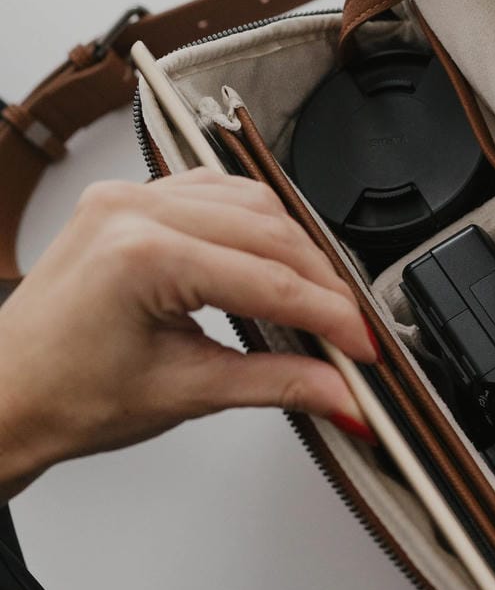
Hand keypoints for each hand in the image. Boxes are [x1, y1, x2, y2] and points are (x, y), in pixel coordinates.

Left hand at [0, 169, 378, 496]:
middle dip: (322, 285)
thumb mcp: (187, 392)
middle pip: (269, 232)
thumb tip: (343, 394)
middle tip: (353, 333)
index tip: (365, 350)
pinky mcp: (129, 200)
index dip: (331, 318)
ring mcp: (128, 197)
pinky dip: (257, 226)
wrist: (7, 395)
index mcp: (142, 254)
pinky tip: (275, 262)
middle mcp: (133, 210)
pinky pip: (215, 194)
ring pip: (250, 202)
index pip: (270, 281)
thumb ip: (279, 386)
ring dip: (295, 249)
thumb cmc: (67, 396)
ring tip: (320, 302)